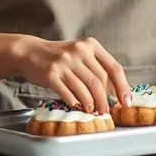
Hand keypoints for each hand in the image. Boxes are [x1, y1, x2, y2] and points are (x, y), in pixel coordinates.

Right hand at [13, 36, 131, 112]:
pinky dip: (74, 102)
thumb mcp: (79, 53)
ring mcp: (64, 63)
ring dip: (90, 104)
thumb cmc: (58, 56)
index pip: (113, 68)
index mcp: (90, 45)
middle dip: (104, 100)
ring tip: (92, 111)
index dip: (122, 87)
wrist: (29, 51)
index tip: (125, 102)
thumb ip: (95, 66)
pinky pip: (67, 93)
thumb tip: (113, 91)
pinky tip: (77, 106)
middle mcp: (78, 52)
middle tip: (105, 110)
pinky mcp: (50, 74)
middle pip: (99, 81)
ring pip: (85, 89)